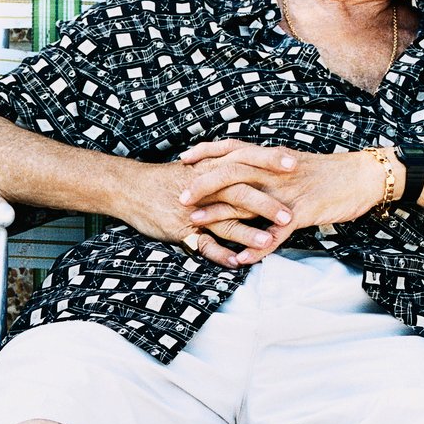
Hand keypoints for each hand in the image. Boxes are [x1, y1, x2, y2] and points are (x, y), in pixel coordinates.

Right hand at [116, 160, 278, 268]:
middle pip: (239, 193)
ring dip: (247, 233)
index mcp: (210, 168)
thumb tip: (252, 163)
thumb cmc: (166, 178)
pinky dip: (220, 254)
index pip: (244, 160)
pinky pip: (203, 244)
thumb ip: (222, 164)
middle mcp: (204, 188)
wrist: (129, 188)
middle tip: (290, 213)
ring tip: (269, 241)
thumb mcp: (195, 165)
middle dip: (266, 204)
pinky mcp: (180, 230)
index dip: (268, 161)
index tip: (293, 163)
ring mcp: (193, 211)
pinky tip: (236, 262)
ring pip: (224, 221)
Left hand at [177, 140, 383, 260]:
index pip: (233, 148)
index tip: (184, 158)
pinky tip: (240, 259)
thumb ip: (267, 167)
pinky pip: (275, 233)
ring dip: (219, 215)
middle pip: (232, 172)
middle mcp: (275, 172)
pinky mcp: (302, 213)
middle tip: (180, 196)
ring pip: (247, 202)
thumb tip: (243, 170)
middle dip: (203, 184)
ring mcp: (287, 193)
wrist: (363, 177)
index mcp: (272, 158)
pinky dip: (257, 248)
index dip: (207, 151)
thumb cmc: (327, 172)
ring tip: (195, 225)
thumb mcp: (292, 163)